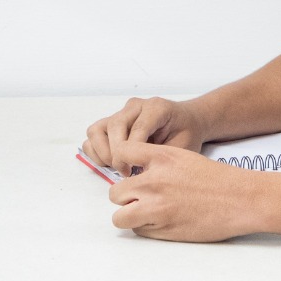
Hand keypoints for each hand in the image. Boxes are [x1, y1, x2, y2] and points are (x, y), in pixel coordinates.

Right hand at [83, 97, 207, 174]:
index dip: (131, 152)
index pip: (137, 128)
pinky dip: (96, 151)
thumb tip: (138, 174)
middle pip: (114, 126)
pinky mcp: (112, 121)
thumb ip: (161, 156)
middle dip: (116, 154)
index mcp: (156, 108)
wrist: (187, 122)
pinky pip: (93, 135)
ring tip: (119, 167)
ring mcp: (122, 113)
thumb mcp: (183, 146)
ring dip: (103, 153)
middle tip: (126, 172)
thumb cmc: (186, 134)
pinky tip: (111, 162)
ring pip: (97, 130)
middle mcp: (136, 106)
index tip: (133, 171)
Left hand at [107, 141, 257, 241]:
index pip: (122, 153)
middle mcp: (154, 182)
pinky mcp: (162, 229)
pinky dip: (145, 228)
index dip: (120, 163)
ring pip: (120, 217)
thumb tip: (135, 175)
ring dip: (129, 216)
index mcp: (162, 158)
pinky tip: (162, 221)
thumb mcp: (185, 157)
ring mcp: (156, 207)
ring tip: (145, 213)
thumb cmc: (218, 179)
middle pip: (115, 192)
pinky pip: (138, 231)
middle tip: (140, 198)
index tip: (127, 171)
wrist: (242, 200)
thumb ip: (157, 162)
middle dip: (125, 197)